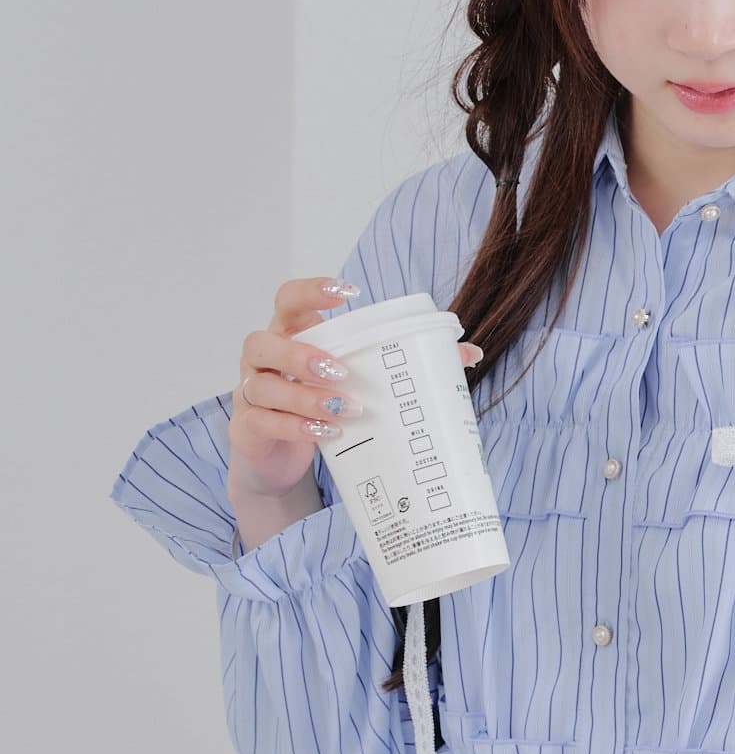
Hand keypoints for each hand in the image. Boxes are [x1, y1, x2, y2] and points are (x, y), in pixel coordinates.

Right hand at [227, 275, 482, 502]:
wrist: (281, 462)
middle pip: (264, 341)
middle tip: (341, 371)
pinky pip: (263, 423)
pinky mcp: (248, 430)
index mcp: (290, 336)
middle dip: (301, 354)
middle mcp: (263, 360)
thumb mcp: (356, 382)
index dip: (312, 290)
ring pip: (264, 386)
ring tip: (345, 409)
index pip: (288, 299)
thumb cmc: (321, 406)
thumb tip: (468, 352)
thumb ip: (403, 363)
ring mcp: (250, 395)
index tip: (347, 292)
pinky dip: (294, 428)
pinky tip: (324, 434)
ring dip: (304, 396)